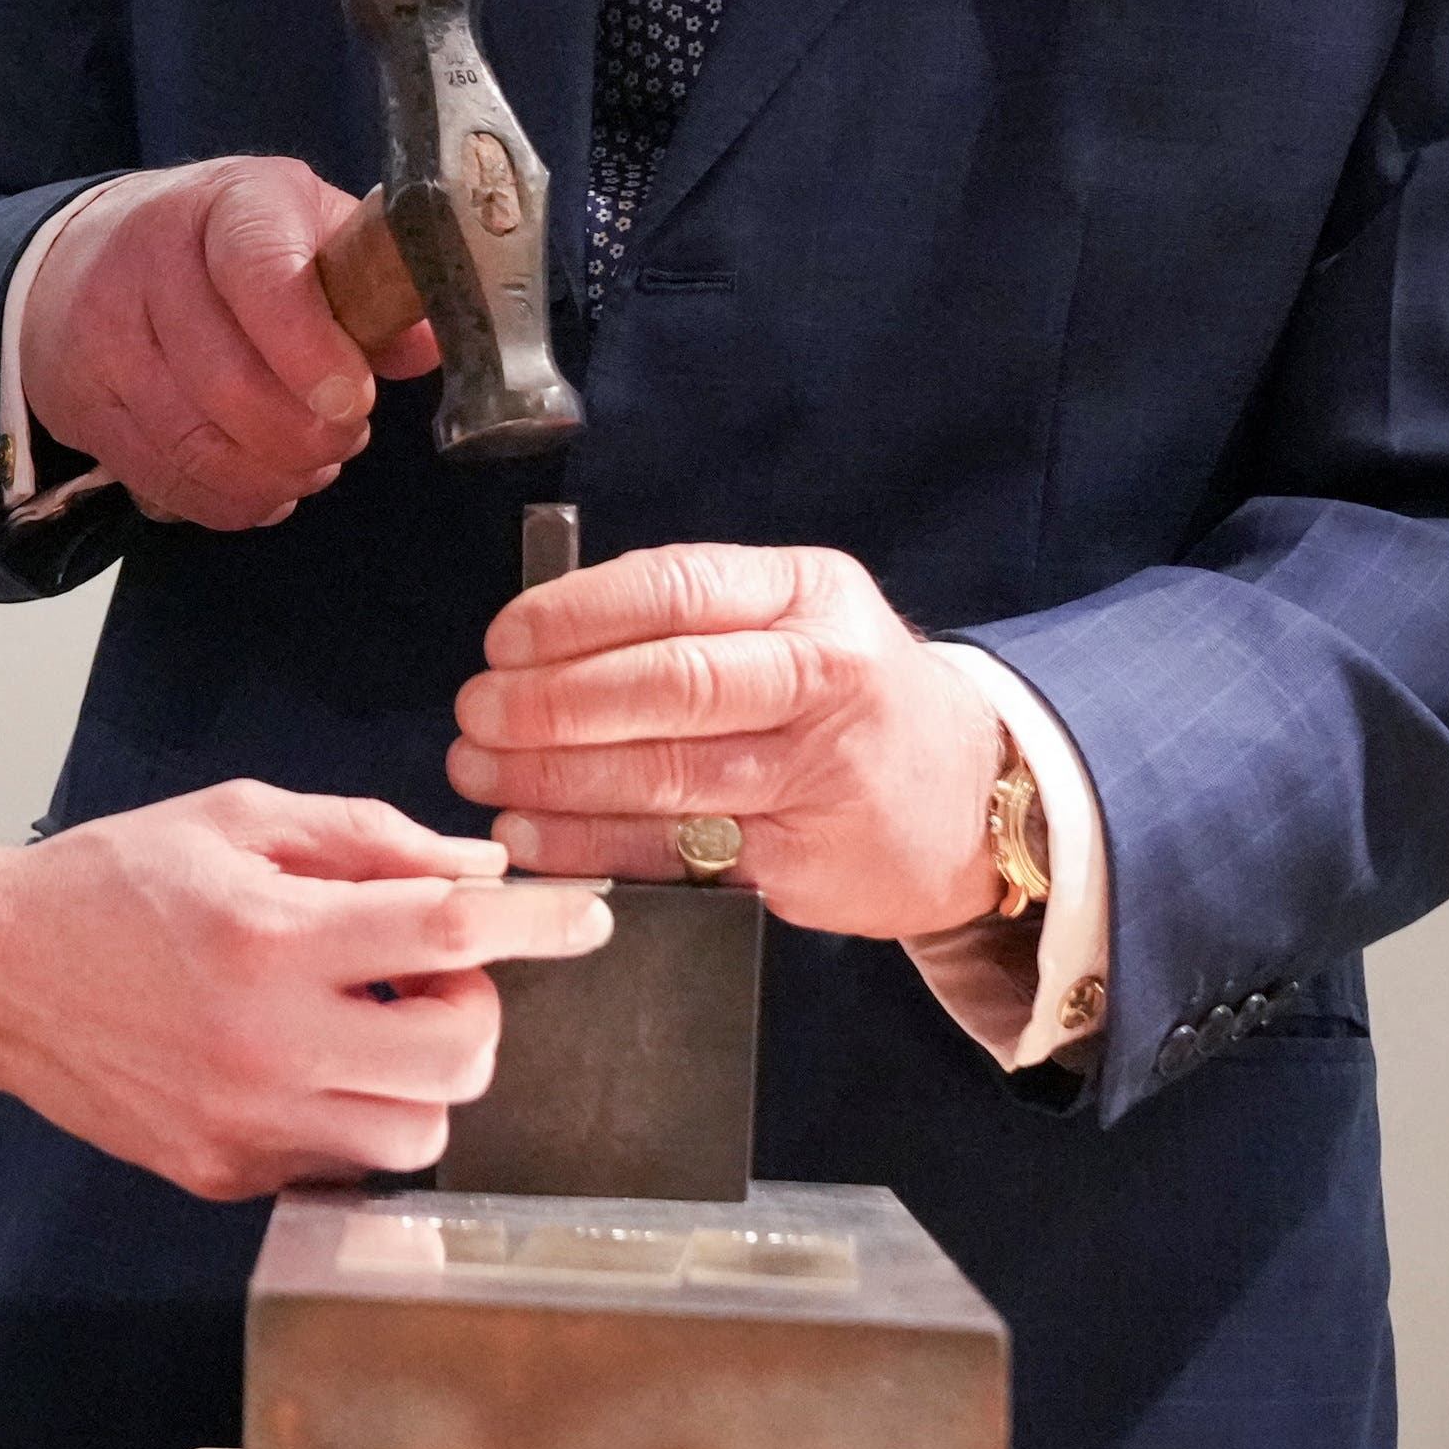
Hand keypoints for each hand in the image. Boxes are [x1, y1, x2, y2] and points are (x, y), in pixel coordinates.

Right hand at [0, 781, 613, 1196]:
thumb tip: (479, 871)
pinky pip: (342, 1164)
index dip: (537, 923)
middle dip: (473, 1003)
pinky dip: (353, 1113)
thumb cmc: (111, 883)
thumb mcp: (235, 820)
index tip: (587, 918)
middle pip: (458, 1054)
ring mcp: (246, 1123)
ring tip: (369, 1020)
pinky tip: (307, 1060)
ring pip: (417, 1133)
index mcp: (269, 937)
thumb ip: (364, 839)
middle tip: (423, 966)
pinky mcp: (226, 1174)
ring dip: (423, 1073)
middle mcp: (266, 1042)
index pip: (448, 931)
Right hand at [20, 159, 443, 530]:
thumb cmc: (227, 244)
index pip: (260, 272)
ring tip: (309, 464)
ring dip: (270, 475)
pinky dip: (224, 499)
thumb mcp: (306, 228)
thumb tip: (426, 345)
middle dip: (304, 435)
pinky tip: (259, 484)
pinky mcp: (82, 401)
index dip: (310, 348)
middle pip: (226, 381)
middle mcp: (150, 260)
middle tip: (343, 438)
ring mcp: (104, 334)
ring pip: (194, 442)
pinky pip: (162, 478)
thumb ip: (371, 280)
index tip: (354, 400)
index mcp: (228, 204)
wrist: (89, 255)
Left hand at [443, 544, 1006, 940]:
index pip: (675, 588)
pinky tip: (534, 841)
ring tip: (484, 777)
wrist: (971, 794)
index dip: (573, 617)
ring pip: (667, 775)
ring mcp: (822, 774)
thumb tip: (534, 642)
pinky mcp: (807, 860)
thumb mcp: (791, 616)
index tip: (502, 644)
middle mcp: (825, 675)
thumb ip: (683, 617)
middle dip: (552, 704)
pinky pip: (679, 854)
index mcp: (808, 593)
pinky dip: (593, 850)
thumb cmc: (842, 692)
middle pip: (668, 685)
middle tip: (477, 717)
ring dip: (553, 781)